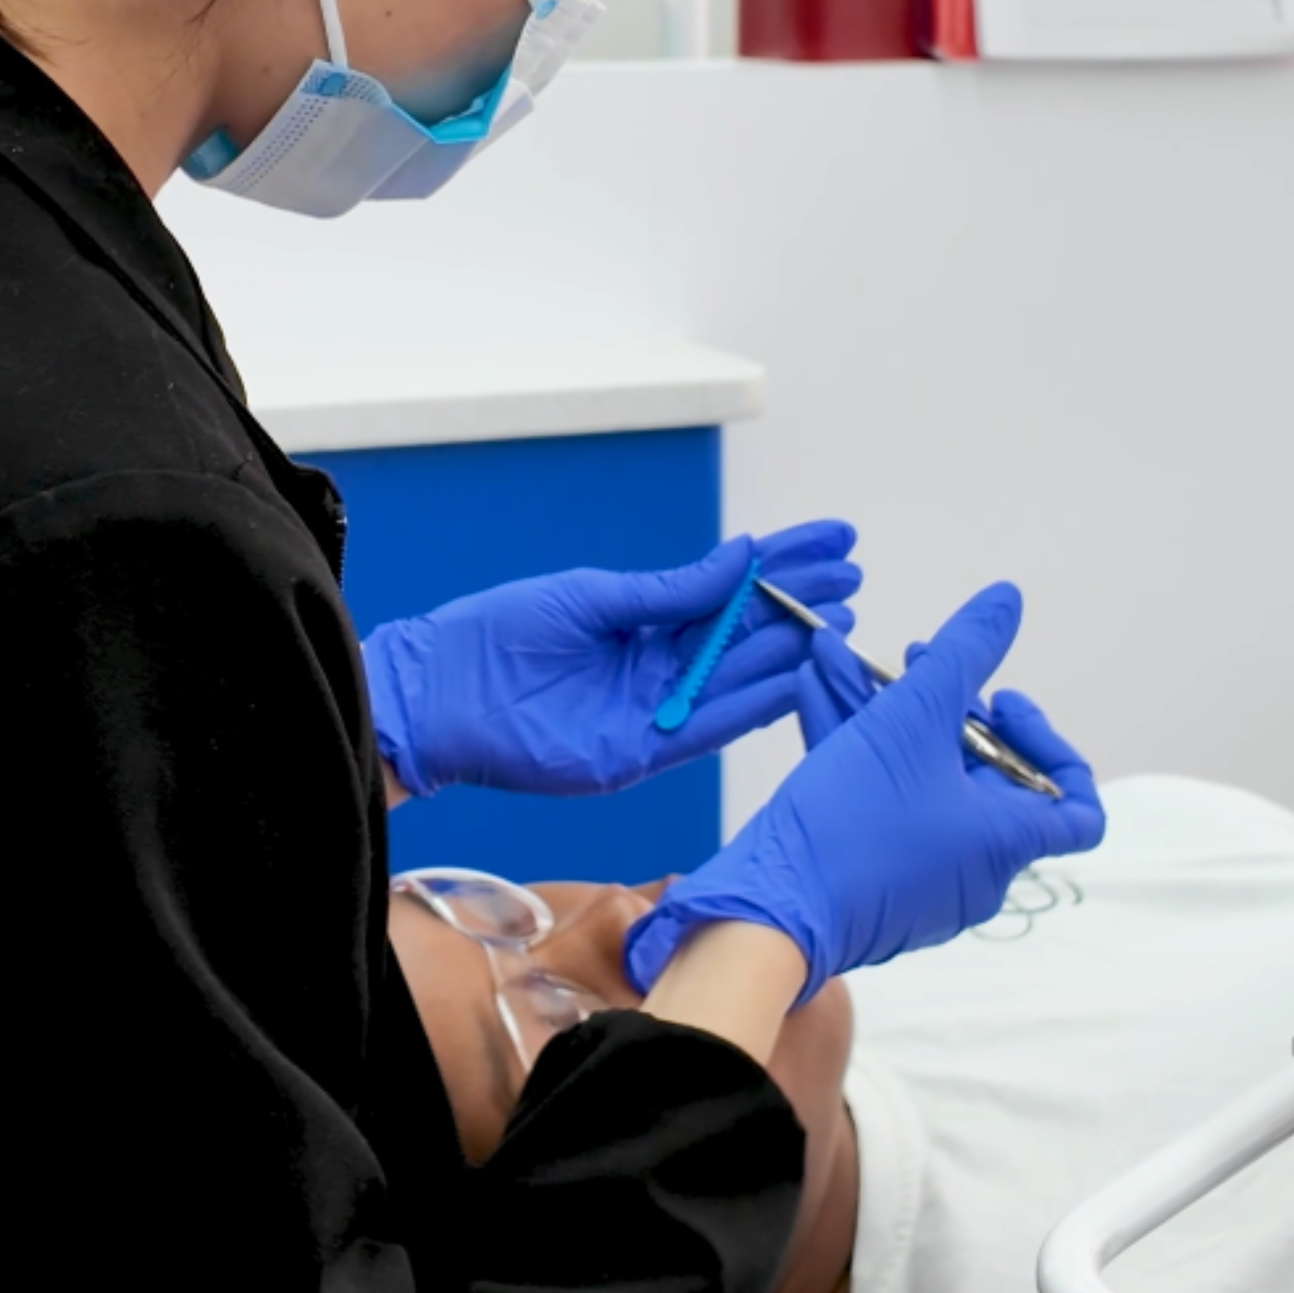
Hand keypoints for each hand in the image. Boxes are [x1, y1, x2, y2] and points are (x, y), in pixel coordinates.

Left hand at [361, 521, 859, 798]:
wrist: (439, 698)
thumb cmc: (496, 637)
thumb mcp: (589, 598)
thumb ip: (670, 589)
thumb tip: (740, 555)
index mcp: (642, 618)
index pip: (729, 588)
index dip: (784, 565)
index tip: (836, 540)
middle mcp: (658, 665)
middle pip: (746, 632)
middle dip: (802, 603)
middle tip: (854, 577)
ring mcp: (654, 709)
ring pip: (739, 679)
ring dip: (792, 652)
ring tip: (843, 621)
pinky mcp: (641, 752)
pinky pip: (710, 727)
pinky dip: (756, 704)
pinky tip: (798, 676)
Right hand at [624, 583, 1102, 998]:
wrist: (767, 913)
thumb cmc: (852, 825)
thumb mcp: (908, 720)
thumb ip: (962, 654)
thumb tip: (1007, 599)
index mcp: (1005, 842)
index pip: (1077, 806)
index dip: (1048, 743)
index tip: (1000, 702)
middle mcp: (974, 867)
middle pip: (980, 774)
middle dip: (938, 702)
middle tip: (909, 659)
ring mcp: (920, 876)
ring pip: (916, 779)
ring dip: (881, 711)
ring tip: (839, 655)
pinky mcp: (869, 877)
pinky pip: (879, 802)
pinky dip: (854, 749)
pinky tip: (813, 688)